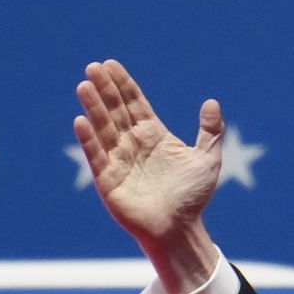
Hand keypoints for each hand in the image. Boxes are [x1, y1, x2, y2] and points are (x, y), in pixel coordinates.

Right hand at [72, 59, 221, 289]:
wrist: (180, 229)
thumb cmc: (192, 197)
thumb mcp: (207, 160)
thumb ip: (210, 132)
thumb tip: (212, 102)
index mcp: (153, 135)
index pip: (135, 103)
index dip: (123, 84)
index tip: (111, 64)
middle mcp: (132, 143)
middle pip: (116, 110)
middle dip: (105, 89)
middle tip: (93, 67)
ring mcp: (118, 160)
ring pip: (103, 128)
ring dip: (93, 107)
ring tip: (84, 86)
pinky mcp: (108, 180)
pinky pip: (96, 156)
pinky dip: (89, 140)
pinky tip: (81, 120)